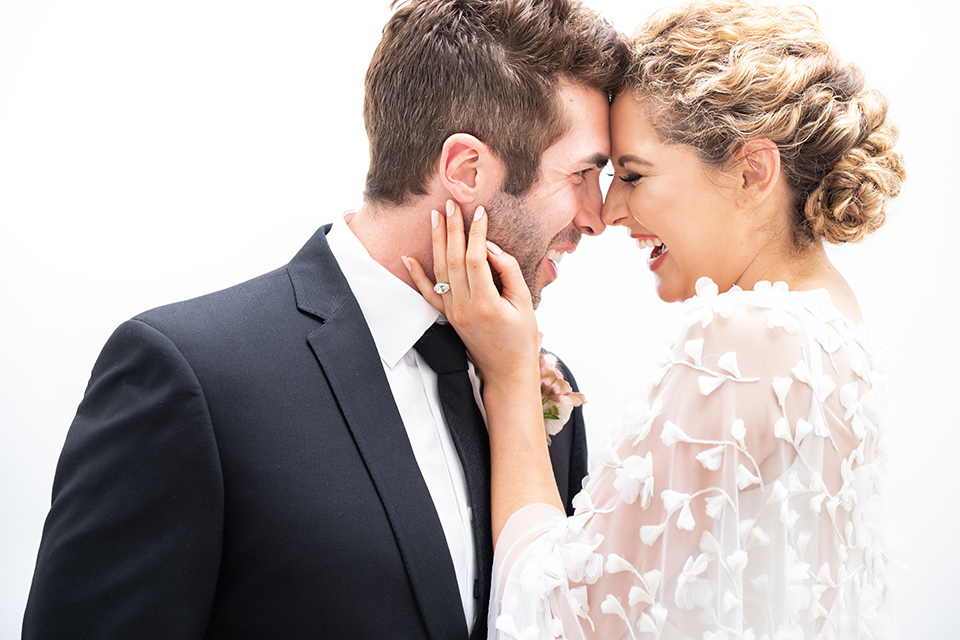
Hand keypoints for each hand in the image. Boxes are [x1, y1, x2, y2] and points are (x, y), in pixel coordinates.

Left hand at [404, 199, 539, 384]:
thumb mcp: (524, 303)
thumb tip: (491, 247)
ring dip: (436, 242)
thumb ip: (509, 272)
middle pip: (454, 260)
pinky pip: (428, 293)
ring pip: (439, 271)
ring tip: (435, 217)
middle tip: (452, 204)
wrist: (506, 370)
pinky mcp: (448, 317)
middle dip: (453, 229)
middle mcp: (463, 307)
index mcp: (486, 303)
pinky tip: (408, 257)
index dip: (477, 233)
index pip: (476, 259)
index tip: (480, 212)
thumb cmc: (521, 338)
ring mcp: (452, 312)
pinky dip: (416, 275)